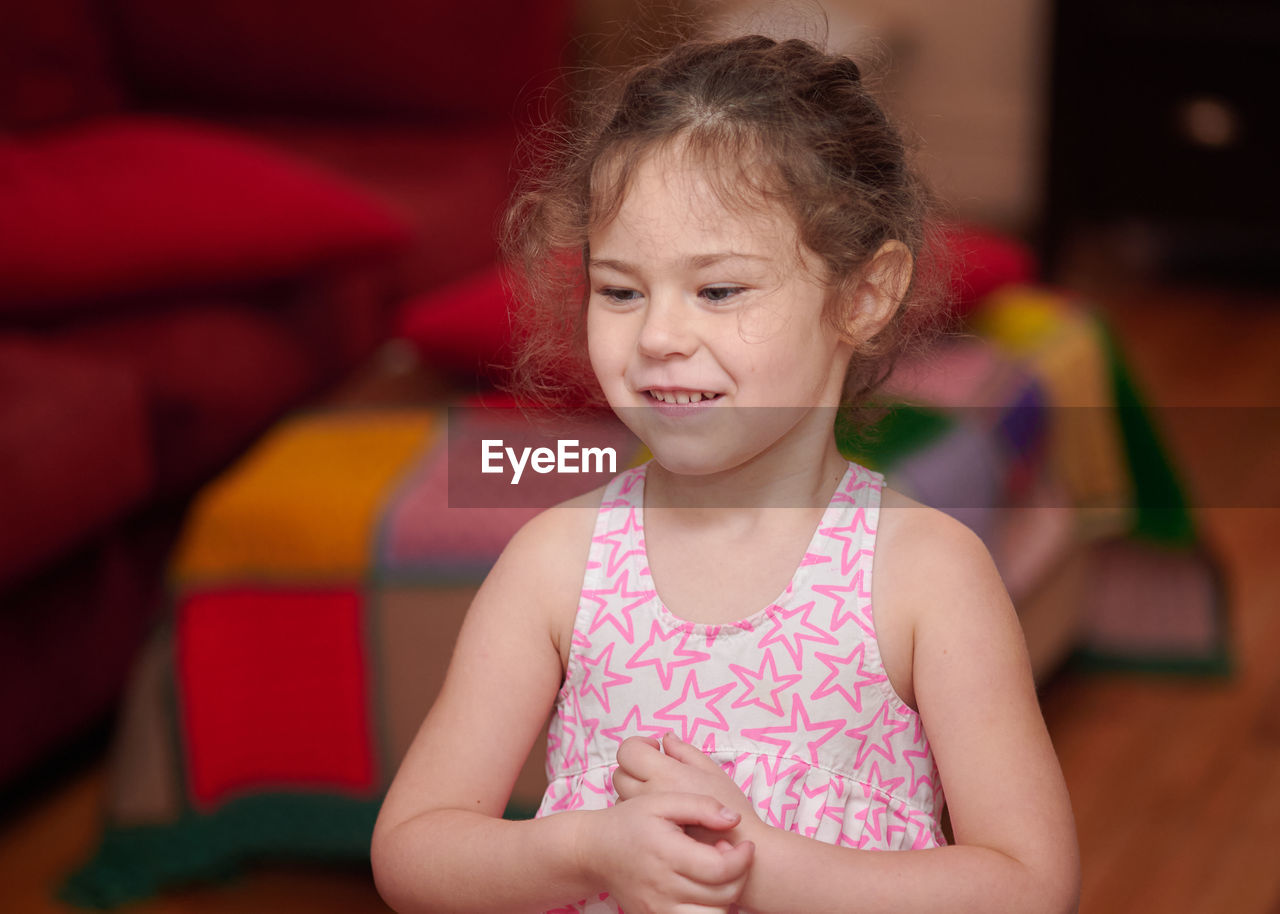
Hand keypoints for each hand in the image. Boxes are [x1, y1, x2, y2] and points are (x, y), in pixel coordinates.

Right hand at [580, 790, 753, 913]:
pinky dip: (707, 911)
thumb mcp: (662, 801)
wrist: (595, 852)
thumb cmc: (630, 822)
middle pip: (722, 896)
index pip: (720, 869)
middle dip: (739, 876)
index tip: (745, 845)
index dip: (742, 859)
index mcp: (667, 853)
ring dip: (725, 899)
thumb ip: (700, 806)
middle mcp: (662, 887)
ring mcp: (657, 909)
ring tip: (717, 876)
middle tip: (730, 856)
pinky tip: (704, 891)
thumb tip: (734, 819)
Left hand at [614, 734, 761, 845]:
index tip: (654, 749)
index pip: (629, 752)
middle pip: (619, 775)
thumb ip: (686, 752)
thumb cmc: (731, 810)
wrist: (739, 855)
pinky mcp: (647, 840)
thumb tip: (666, 739)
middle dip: (634, 769)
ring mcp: (646, 821)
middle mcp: (650, 796)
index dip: (639, 746)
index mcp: (666, 774)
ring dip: (635, 794)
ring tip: (661, 798)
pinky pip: (631, 822)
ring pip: (621, 800)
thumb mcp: (713, 773)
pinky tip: (660, 819)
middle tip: (656, 773)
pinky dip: (639, 816)